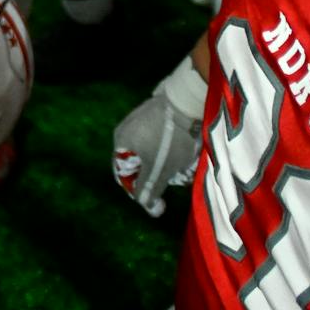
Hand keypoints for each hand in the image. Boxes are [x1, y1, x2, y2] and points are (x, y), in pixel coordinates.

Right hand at [111, 60, 205, 217]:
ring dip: (169, 163)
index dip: (142, 191)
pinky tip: (188, 150)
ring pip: (154, 152)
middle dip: (160, 175)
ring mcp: (141, 119)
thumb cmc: (171, 138)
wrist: (189, 100)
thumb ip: (149, 191)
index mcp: (121, 142)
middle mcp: (127, 129)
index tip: (161, 198)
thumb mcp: (160, 170)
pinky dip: (173, 149)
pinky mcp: (157, 114)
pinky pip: (161, 139)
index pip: (124, 176)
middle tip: (179, 178)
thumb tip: (149, 209)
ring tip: (188, 165)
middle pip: (141, 164)